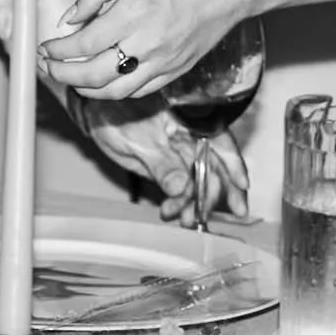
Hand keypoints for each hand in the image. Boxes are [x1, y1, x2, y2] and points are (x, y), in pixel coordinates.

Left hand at [40, 0, 256, 100]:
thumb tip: (70, 18)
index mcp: (135, 11)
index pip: (84, 44)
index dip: (58, 51)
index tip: (46, 48)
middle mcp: (148, 42)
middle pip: (93, 75)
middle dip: (63, 75)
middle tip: (49, 67)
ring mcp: (164, 62)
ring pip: (114, 91)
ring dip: (85, 90)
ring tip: (70, 78)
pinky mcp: (175, 71)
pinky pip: (138, 91)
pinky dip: (114, 91)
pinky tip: (102, 81)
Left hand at [74, 96, 250, 221]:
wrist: (93, 117)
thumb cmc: (114, 115)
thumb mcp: (137, 141)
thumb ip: (161, 165)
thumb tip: (181, 187)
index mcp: (188, 122)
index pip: (221, 142)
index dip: (234, 165)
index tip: (242, 187)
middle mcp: (189, 138)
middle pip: (215, 166)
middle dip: (215, 193)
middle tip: (213, 214)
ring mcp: (179, 155)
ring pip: (198, 182)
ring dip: (194, 203)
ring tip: (185, 219)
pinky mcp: (168, 169)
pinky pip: (181, 188)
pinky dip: (179, 203)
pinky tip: (171, 213)